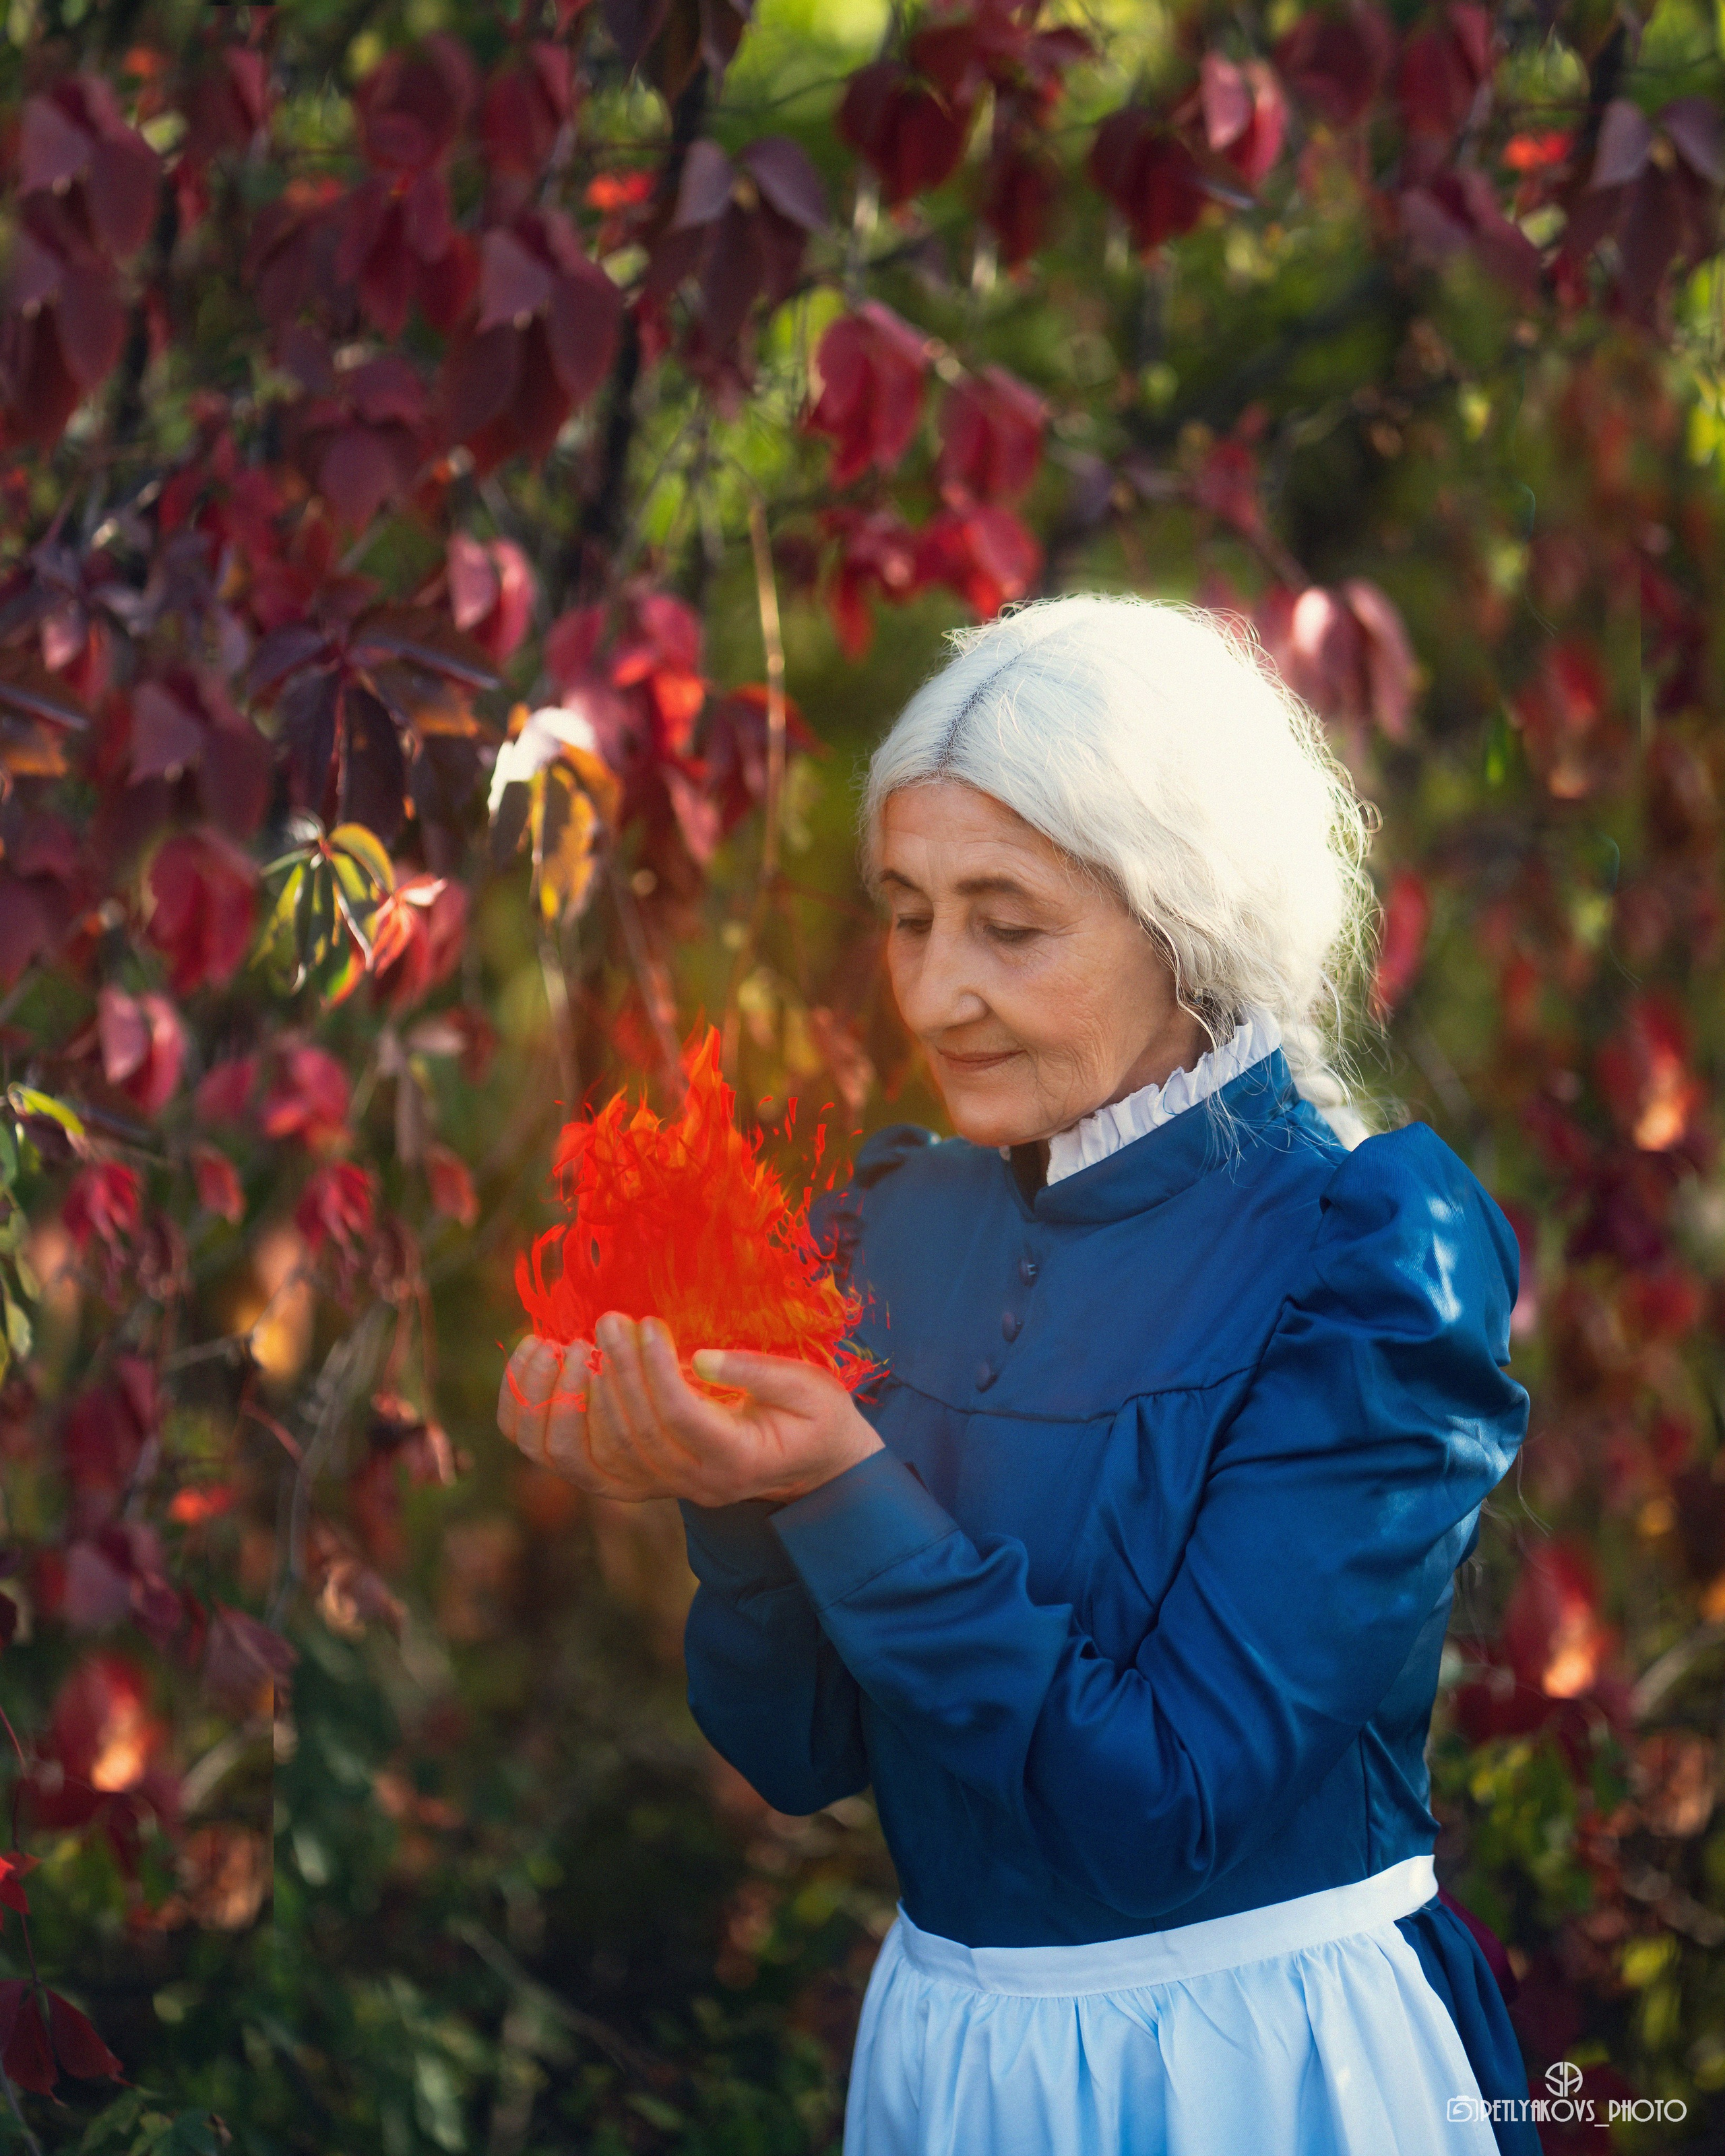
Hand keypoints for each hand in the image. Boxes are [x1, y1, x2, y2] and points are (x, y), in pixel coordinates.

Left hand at [496, 1315, 882, 1506]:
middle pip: (633, 1434)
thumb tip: (700, 1357)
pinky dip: (541, 1420)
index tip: (645, 1322)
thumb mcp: (811, 1389)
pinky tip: (538, 1368)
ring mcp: (657, 1487)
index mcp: (736, 1460)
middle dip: (616, 1371)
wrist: (808, 1467)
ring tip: (571, 1344)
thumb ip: (760, 1373)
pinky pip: (568, 1461)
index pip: (681, 1418)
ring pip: (591, 1458)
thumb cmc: (813, 1417)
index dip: (656, 1369)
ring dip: (572, 1399)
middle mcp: (691, 1484)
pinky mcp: (631, 1480)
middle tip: (608, 1319)